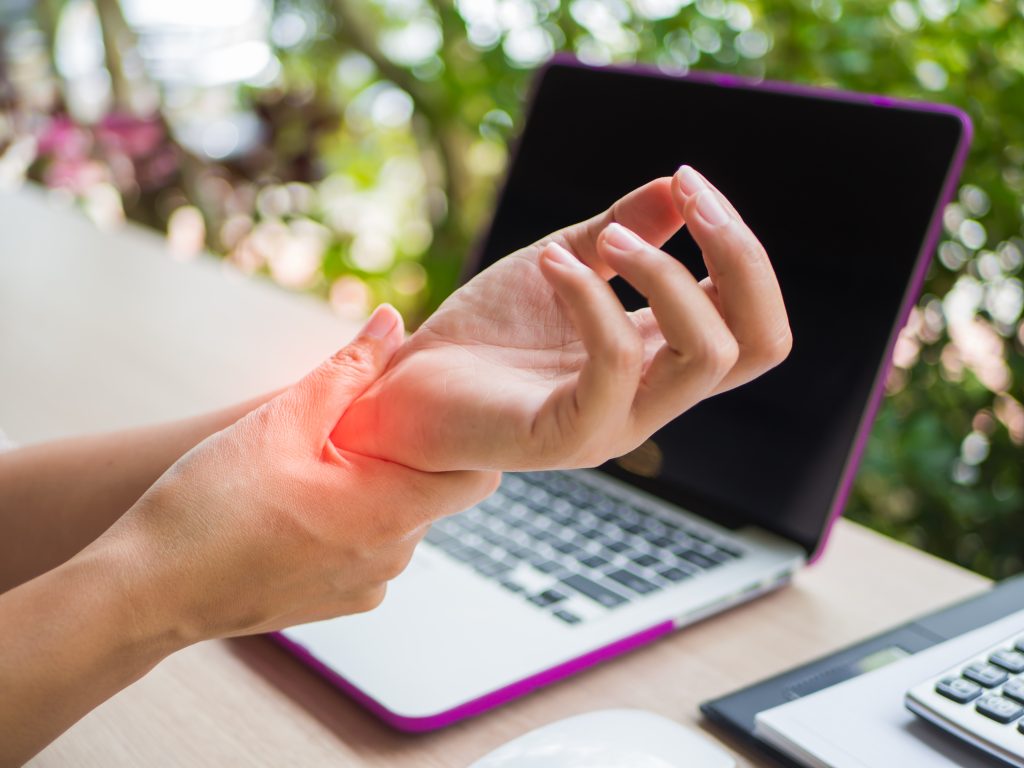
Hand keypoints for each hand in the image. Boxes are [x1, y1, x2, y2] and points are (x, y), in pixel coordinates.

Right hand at [90, 305, 498, 643]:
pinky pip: (370, 550)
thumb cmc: (210, 505)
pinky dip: (352, 523)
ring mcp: (367, 587)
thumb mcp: (281, 420)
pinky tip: (298, 506)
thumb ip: (348, 368)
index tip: (421, 410)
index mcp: (392, 513)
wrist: (149, 592)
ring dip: (375, 488)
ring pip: (400, 520)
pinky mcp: (341, 603)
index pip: (477, 475)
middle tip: (348, 426)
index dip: (459, 437)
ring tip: (316, 465)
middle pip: (433, 492)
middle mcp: (393, 558)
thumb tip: (393, 320)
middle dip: (405, 456)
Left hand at [334, 166, 791, 471]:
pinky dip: (593, 300)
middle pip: (760, 345)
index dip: (741, 249)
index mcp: (660, 358)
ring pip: (706, 357)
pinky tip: (551, 265)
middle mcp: (653, 399)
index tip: (689, 182)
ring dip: (668, 275)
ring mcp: (616, 425)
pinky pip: (614, 367)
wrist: (407, 387)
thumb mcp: (562, 262)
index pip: (753, 319)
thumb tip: (677, 185)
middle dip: (739, 257)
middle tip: (689, 193)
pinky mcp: (565, 439)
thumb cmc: (487, 332)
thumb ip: (622, 231)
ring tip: (609, 239)